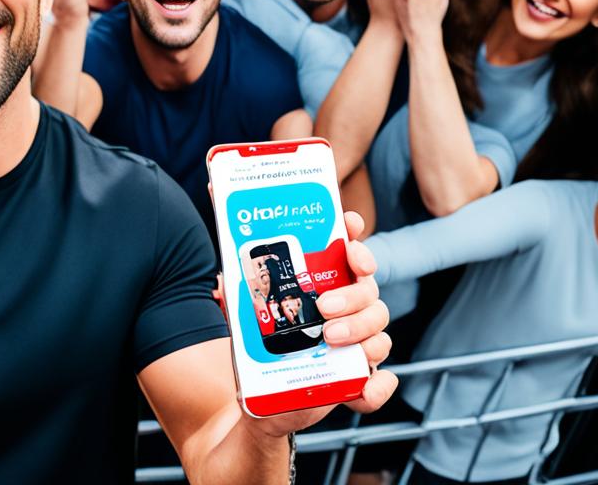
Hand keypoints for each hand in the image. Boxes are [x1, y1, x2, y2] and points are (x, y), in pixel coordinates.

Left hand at [224, 211, 396, 436]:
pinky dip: (377, 387)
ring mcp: (356, 346)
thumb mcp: (242, 301)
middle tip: (324, 305)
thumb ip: (236, 265)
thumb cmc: (259, 342)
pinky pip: (381, 383)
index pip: (351, 254)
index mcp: (326, 286)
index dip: (356, 237)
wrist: (259, 401)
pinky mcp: (358, 381)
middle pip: (370, 292)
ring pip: (380, 331)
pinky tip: (361, 387)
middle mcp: (347, 311)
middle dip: (353, 294)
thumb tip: (215, 197)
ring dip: (361, 332)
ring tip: (328, 337)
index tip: (349, 228)